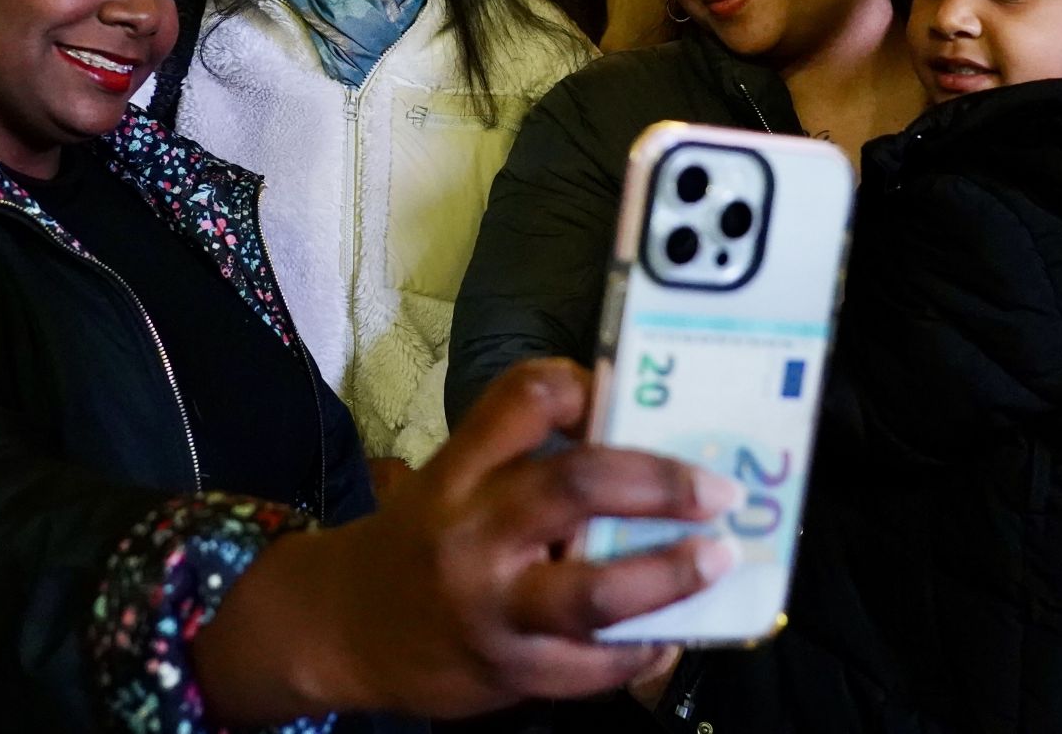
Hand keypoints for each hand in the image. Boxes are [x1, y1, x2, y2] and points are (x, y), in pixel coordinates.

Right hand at [194, 359, 738, 723]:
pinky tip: (675, 630)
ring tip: (718, 558)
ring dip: (668, 574)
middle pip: (574, 487)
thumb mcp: (451, 483)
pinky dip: (644, 648)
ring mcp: (494, 610)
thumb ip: (522, 460)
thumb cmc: (420, 541)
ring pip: (593, 593)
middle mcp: (474, 534)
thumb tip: (635, 436)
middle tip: (715, 487)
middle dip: (657, 483)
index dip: (581, 386)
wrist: (343, 632)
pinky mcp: (511, 674)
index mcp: (459, 473)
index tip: (624, 391)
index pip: (521, 401)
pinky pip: (593, 667)